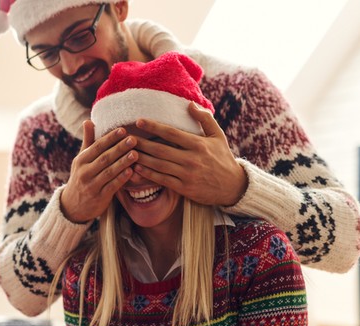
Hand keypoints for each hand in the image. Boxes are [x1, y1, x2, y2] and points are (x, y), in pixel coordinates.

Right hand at [60, 120, 137, 222]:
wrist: (72, 206)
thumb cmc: (81, 177)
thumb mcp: (81, 160)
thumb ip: (88, 141)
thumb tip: (88, 121)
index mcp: (81, 160)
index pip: (97, 146)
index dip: (110, 138)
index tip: (123, 130)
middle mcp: (84, 172)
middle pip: (104, 158)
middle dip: (119, 148)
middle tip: (134, 139)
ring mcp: (91, 185)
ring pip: (109, 172)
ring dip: (123, 162)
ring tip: (136, 154)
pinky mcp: (99, 198)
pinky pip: (112, 187)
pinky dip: (121, 179)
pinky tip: (131, 172)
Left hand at [132, 102, 246, 205]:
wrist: (233, 187)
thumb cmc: (223, 158)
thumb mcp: (218, 136)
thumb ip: (204, 119)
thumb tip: (189, 104)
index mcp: (198, 144)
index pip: (171, 133)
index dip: (153, 126)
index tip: (139, 121)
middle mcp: (191, 159)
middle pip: (160, 149)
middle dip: (141, 143)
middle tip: (126, 137)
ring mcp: (187, 175)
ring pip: (158, 165)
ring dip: (141, 158)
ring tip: (126, 151)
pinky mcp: (184, 188)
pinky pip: (162, 180)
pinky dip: (148, 174)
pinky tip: (136, 168)